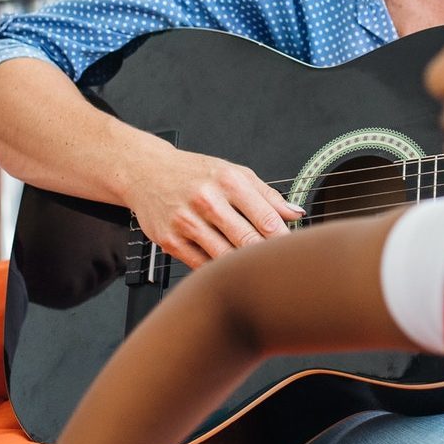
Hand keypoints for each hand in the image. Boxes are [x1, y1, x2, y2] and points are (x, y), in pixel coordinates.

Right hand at [129, 145, 303, 268]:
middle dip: (266, 256)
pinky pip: (202, 265)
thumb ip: (267, 195)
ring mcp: (187, 222)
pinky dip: (218, 270)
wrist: (147, 173)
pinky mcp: (171, 241)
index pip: (266, 217)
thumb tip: (296, 214)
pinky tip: (228, 270)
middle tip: (279, 266)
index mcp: (228, 181)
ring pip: (225, 256)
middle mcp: (207, 200)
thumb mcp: (234, 173)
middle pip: (247, 240)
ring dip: (243, 266)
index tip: (293, 250)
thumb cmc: (193, 174)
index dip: (284, 239)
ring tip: (256, 271)